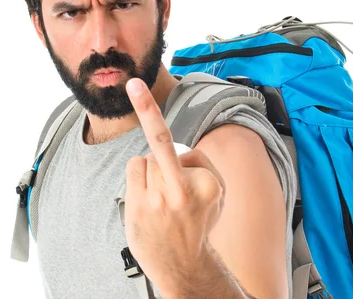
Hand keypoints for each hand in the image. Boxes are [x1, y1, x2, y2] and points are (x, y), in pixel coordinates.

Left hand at [124, 78, 226, 295]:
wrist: (184, 267)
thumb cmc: (198, 224)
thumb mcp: (218, 197)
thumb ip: (202, 165)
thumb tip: (174, 147)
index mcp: (210, 184)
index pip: (186, 151)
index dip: (168, 136)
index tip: (138, 86)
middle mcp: (185, 189)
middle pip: (161, 148)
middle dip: (156, 140)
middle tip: (141, 104)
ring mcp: (160, 198)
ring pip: (145, 160)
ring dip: (149, 173)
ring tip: (160, 202)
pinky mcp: (140, 206)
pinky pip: (134, 169)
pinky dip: (137, 179)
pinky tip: (147, 203)